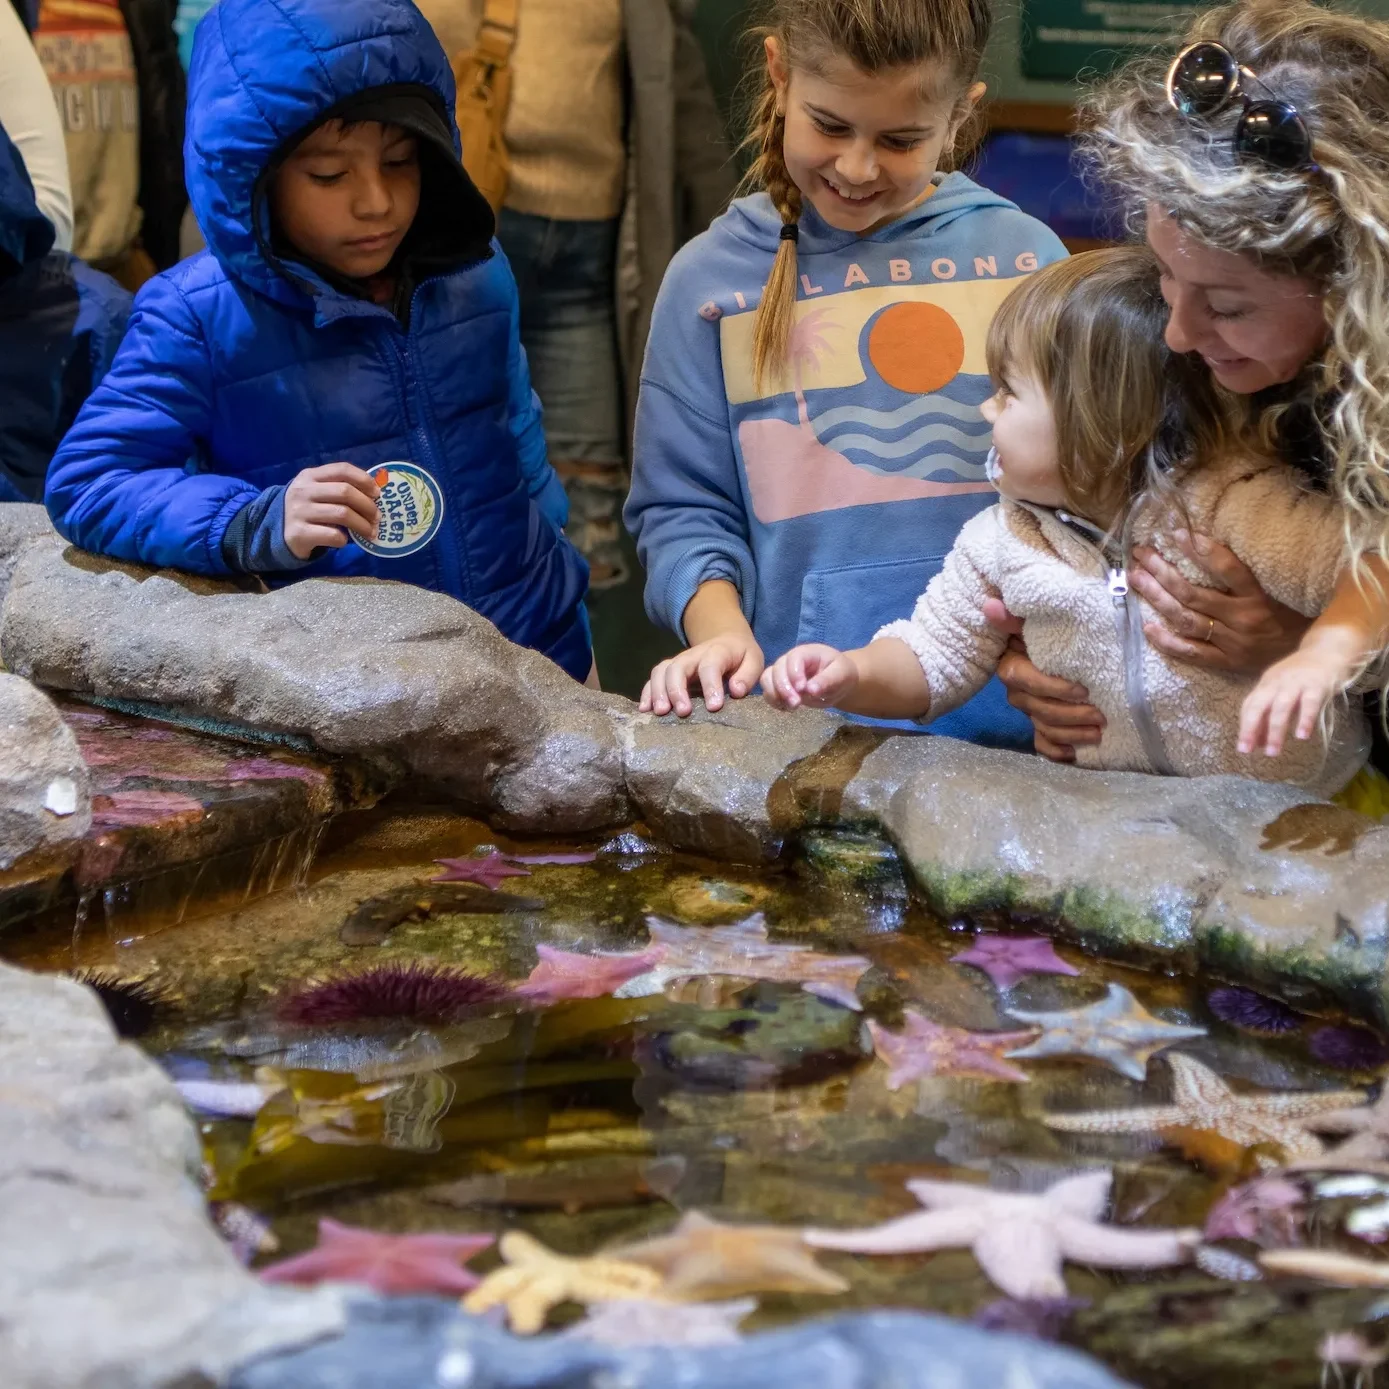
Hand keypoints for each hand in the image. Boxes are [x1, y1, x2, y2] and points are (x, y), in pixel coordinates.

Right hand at [283, 462, 380, 560]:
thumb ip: (338, 487)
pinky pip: (332, 535)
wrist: (276, 531)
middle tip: (378, 518)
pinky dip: (344, 539)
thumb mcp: (316, 492)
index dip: (364, 480)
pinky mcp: (299, 533)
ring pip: (342, 514)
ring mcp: (299, 511)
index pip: (342, 469)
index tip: (377, 493)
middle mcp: (303, 491)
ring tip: (371, 532)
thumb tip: (374, 494)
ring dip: (363, 525)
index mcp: (310, 476)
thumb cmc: (306, 509)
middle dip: (367, 506)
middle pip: (345, 492)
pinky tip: (344, 540)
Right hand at [639, 633, 763, 716]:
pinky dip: (647, 693)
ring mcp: (678, 662)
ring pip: (661, 671)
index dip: (711, 685)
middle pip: (678, 667)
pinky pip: (653, 678)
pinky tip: (645, 710)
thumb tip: (736, 691)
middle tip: (682, 712)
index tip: (714, 706)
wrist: (726, 641)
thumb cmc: (740, 656)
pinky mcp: (669, 671)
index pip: (710, 665)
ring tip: (660, 712)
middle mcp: (693, 655)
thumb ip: (748, 675)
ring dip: (658, 691)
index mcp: (717, 651)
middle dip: (677, 689)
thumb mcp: (753, 660)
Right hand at [761, 644, 857, 709]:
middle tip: (796, 704)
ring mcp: (782, 672)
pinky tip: (786, 709)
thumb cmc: (840, 674)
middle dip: (783, 688)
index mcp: (806, 652)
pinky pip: (768, 691)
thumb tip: (810, 690)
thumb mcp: (841, 674)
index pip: (793, 658)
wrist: (837, 683)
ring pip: (766, 679)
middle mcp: (790, 660)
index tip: (802, 689)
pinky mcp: (779, 686)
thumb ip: (827, 680)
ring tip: (791, 707)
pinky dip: (773, 701)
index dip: (794, 673)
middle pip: (776, 669)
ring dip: (774, 695)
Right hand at [985, 598, 1103, 762]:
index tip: (1084, 689)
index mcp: (1012, 669)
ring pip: (1044, 728)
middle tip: (1102, 716)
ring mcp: (1028, 711)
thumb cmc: (1042, 632)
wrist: (1044, 645)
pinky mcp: (1038, 724)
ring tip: (1098, 733)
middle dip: (1072, 716)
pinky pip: (1041, 744)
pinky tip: (1072, 755)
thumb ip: (1014, 617)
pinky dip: (1055, 752)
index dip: (1056, 689)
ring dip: (1071, 735)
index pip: (1030, 682)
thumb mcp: (1029, 621)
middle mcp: (1017, 693)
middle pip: (1041, 710)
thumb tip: (991, 605)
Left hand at [1129, 530, 1310, 673]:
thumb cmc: (1299, 618)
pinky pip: (1190, 652)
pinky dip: (1166, 641)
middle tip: (1142, 554)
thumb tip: (1223, 542)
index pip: (1228, 569)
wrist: (1311, 661)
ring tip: (1136, 579)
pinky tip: (1146, 626)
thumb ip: (1259, 572)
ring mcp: (1232, 643)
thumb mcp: (1286, 590)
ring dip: (1157, 598)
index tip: (1178, 534)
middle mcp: (1243, 619)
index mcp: (1260, 597)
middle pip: (1193, 593)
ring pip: (1185, 619)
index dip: (1201, 551)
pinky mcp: (1226, 662)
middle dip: (1162, 571)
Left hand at [1238, 646, 1349, 757]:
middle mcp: (1277, 683)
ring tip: (1272, 751)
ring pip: (1281, 706)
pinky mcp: (1317, 684)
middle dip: (1250, 729)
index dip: (1245, 726)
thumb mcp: (1282, 692)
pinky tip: (1301, 736)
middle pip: (1258, 706)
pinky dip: (1304, 719)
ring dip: (1275, 730)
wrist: (1328, 650)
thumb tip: (1259, 743)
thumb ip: (1270, 715)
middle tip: (1247, 751)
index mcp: (1266, 685)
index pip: (1249, 706)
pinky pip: (1310, 703)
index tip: (1244, 748)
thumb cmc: (1302, 677)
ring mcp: (1296, 682)